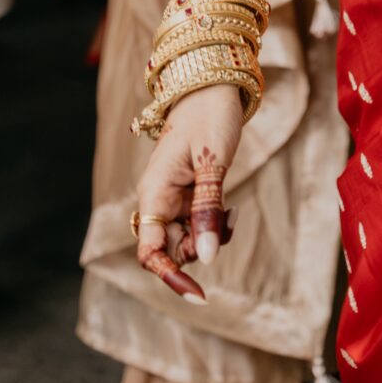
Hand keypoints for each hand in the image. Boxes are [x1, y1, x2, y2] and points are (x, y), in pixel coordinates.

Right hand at [133, 85, 243, 298]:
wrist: (215, 86)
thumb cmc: (210, 118)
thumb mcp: (212, 164)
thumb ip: (207, 209)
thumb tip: (205, 257)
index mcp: (154, 193)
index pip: (150, 251)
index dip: (171, 277)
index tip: (199, 295)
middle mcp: (158, 200)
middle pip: (171, 249)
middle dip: (199, 250)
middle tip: (226, 222)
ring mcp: (173, 198)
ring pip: (188, 239)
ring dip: (210, 236)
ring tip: (231, 211)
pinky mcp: (189, 193)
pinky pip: (199, 223)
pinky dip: (216, 224)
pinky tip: (230, 209)